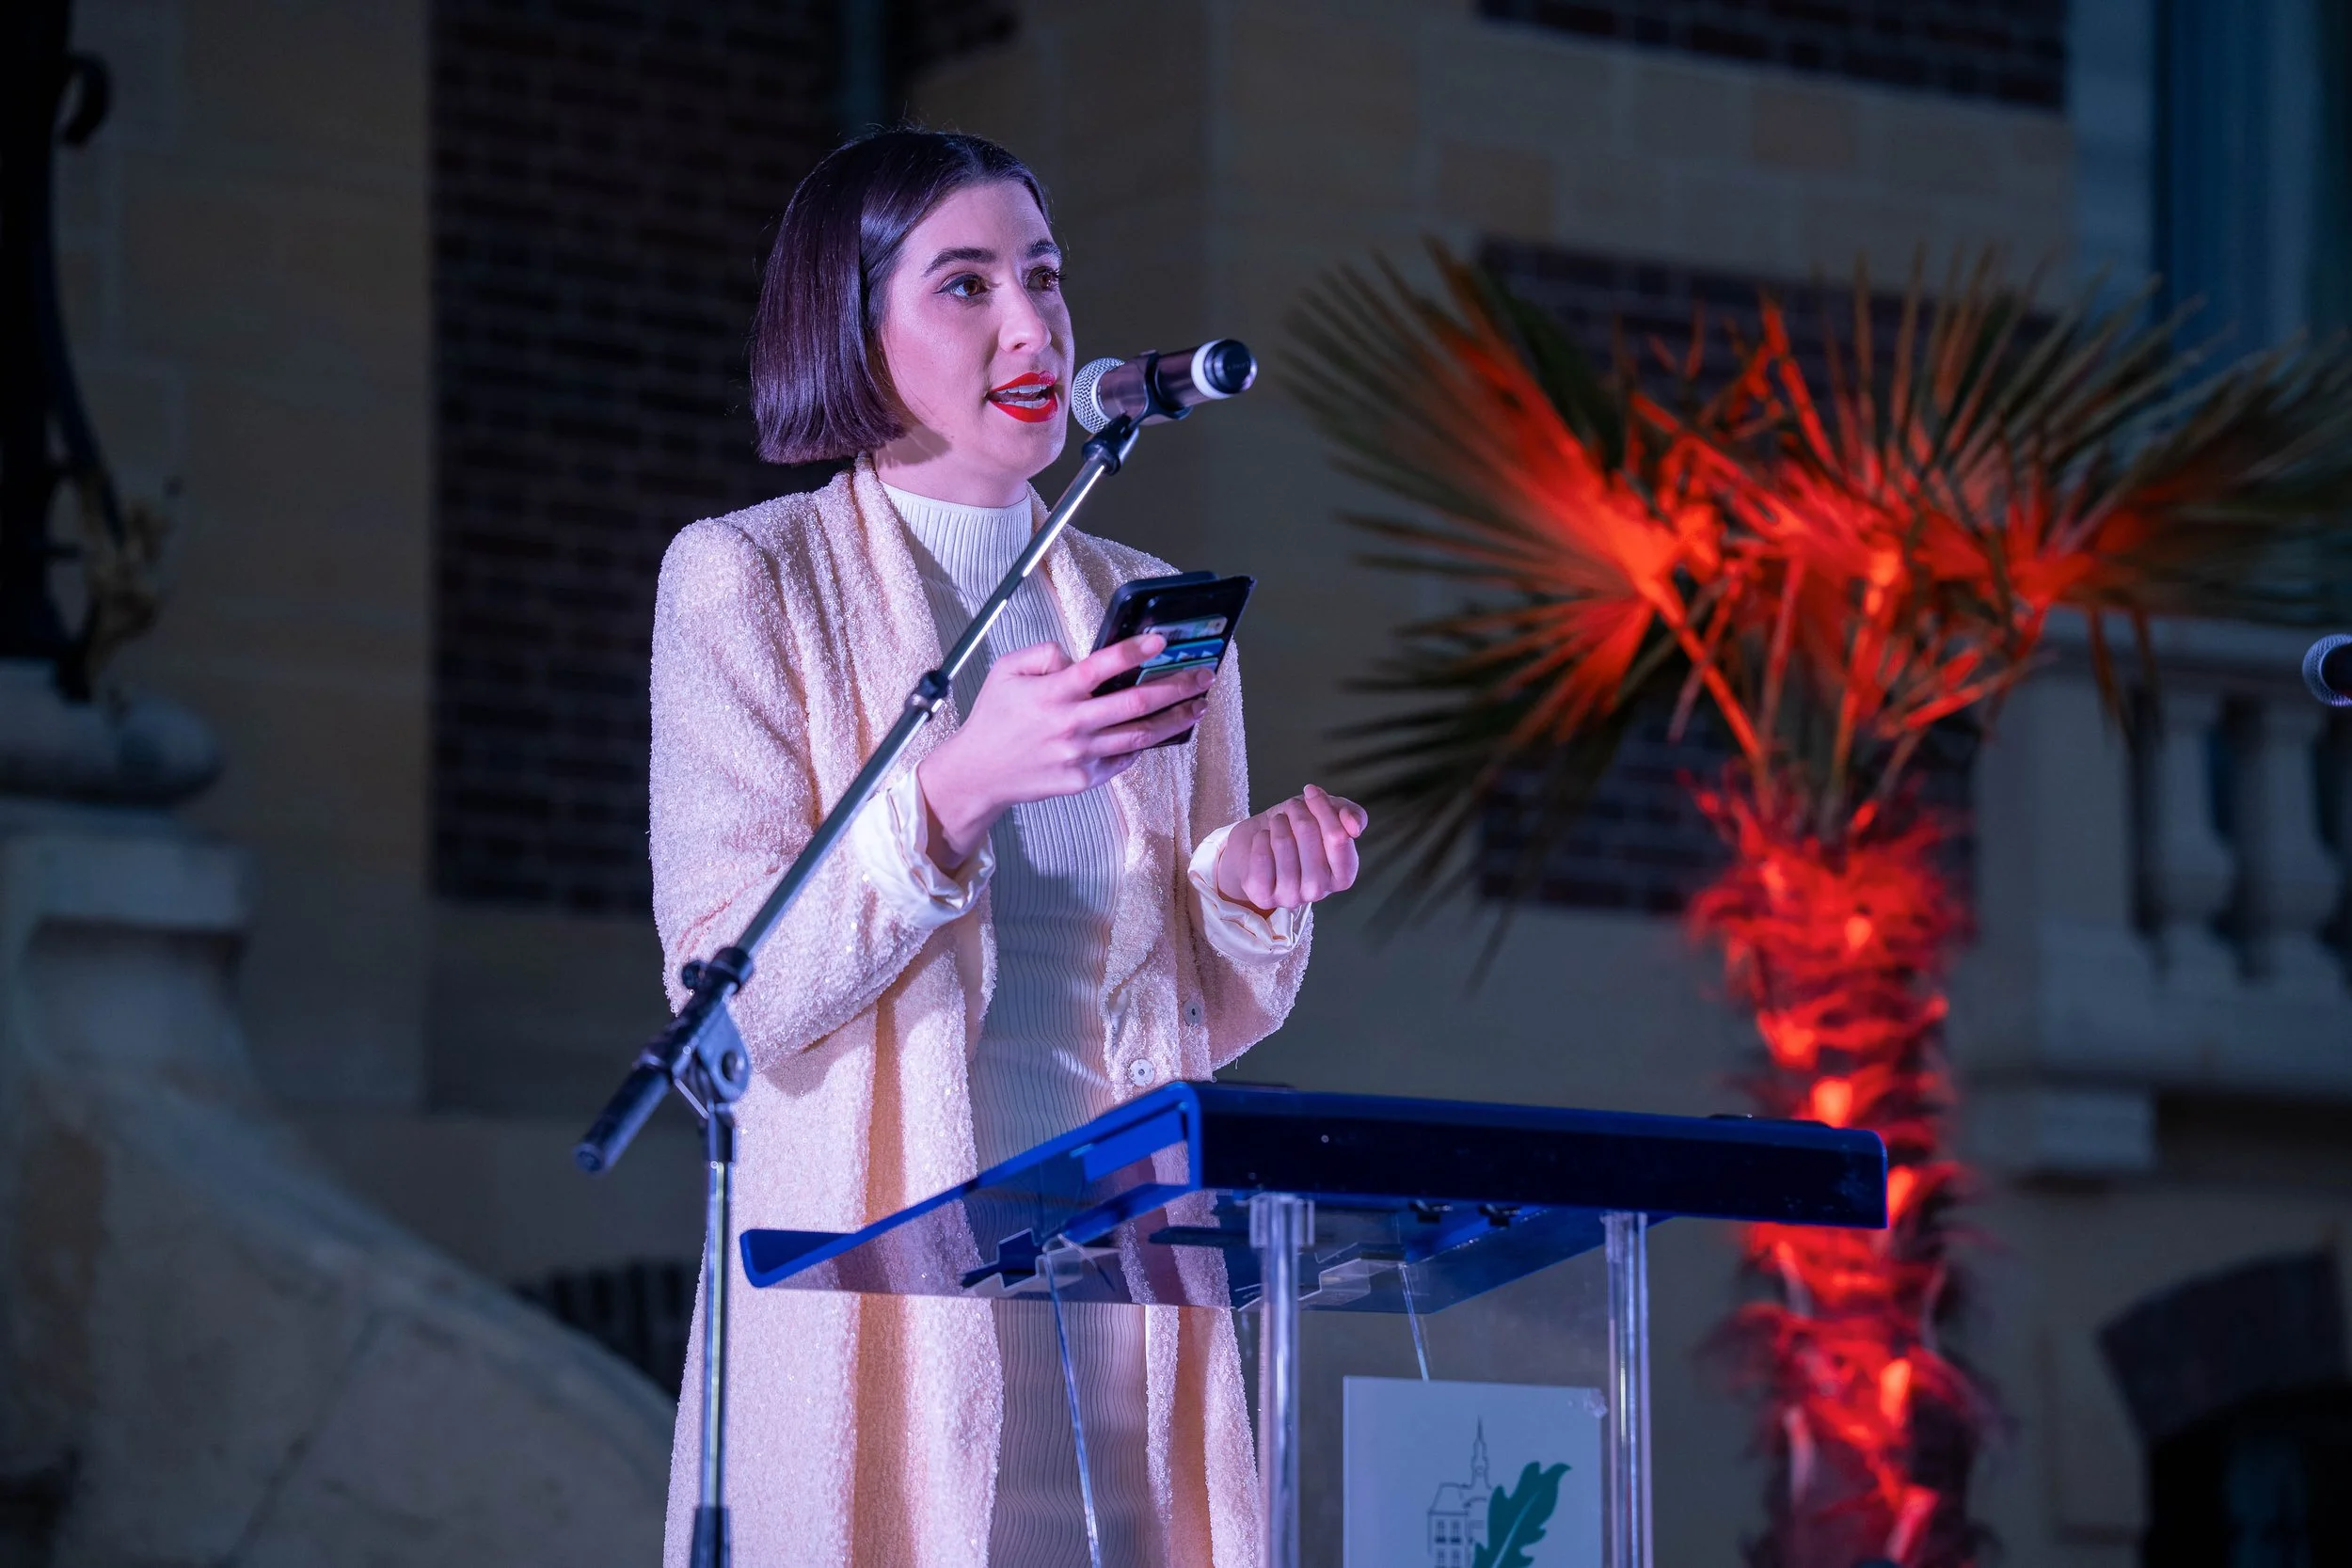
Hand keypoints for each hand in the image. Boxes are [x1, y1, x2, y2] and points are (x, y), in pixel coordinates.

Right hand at [915, 635, 1213, 868]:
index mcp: (1053, 693)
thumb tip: (1080, 656)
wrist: (979, 773)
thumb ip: (1044, 654)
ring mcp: (1081, 754)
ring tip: (1198, 706)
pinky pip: (1124, 758)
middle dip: (1177, 687)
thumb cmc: (994, 718)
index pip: (1101, 666)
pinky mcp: (1084, 778)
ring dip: (1175, 719)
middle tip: (1204, 676)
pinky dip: (1144, 745)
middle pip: (1137, 703)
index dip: (1134, 651)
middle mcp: (1071, 723)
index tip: (1162, 640)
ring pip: (1140, 735)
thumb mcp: (1006, 670)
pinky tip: (1160, 732)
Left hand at [1214, 784, 1367, 913]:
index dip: (1323, 808)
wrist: (1256, 845)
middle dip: (1299, 813)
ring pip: (1284, 844)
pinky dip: (1260, 839)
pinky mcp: (1263, 896)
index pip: (1339, 837)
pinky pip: (1261, 857)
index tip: (1311, 792)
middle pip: (1310, 836)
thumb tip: (1355, 826)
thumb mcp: (1328, 816)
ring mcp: (1291, 897)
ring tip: (1278, 823)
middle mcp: (1320, 891)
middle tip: (1292, 807)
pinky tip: (1263, 840)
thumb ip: (1351, 815)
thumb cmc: (1296, 831)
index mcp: (1342, 876)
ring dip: (1279, 823)